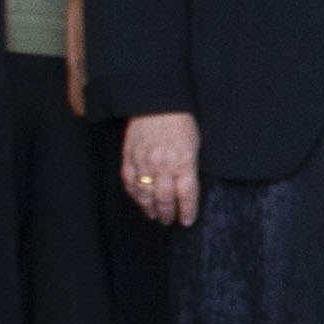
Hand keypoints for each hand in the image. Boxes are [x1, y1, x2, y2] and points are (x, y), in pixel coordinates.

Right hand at [121, 111, 202, 229]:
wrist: (155, 103)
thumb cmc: (180, 123)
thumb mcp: (194, 145)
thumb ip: (189, 167)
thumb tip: (186, 190)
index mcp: (183, 162)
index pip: (187, 195)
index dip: (187, 211)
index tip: (186, 221)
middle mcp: (163, 165)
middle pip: (165, 198)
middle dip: (167, 213)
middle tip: (168, 221)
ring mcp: (143, 162)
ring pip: (145, 194)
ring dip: (150, 208)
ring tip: (154, 215)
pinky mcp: (129, 158)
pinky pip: (130, 182)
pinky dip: (134, 195)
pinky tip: (139, 201)